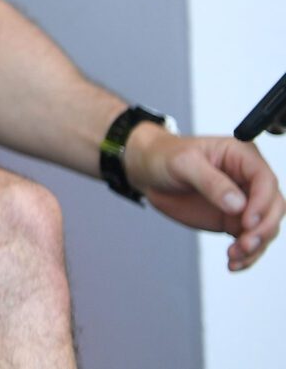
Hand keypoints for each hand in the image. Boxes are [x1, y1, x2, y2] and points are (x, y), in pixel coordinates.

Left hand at [125, 126, 282, 270]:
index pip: (265, 180)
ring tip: (234, 257)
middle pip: (273, 207)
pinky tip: (234, 263)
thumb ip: (210, 182)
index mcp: (242, 156)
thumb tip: (238, 205)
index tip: (247, 223)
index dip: (262, 203)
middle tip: (244, 245)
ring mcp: (244, 202)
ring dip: (255, 246)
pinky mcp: (234, 220)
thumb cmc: (164, 157)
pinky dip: (246, 255)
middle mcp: (249, 179)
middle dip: (263, 229)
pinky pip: (250, 240)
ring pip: (265, 227)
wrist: (148, 171)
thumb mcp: (183, 163)